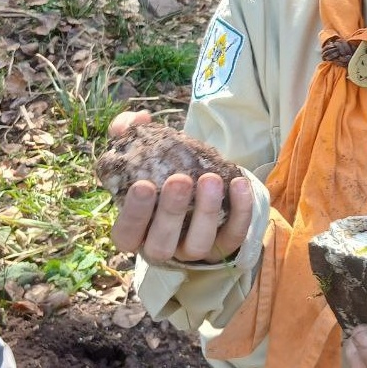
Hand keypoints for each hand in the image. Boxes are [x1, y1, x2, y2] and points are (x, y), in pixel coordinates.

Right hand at [107, 111, 252, 263]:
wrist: (199, 186)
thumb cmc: (162, 171)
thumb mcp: (144, 152)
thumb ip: (131, 133)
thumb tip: (138, 118)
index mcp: (136, 231)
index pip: (126, 234)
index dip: (134, 213)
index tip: (142, 184)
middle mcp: (162, 246)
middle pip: (161, 244)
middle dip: (171, 212)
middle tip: (180, 180)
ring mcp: (193, 249)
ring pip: (198, 243)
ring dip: (206, 211)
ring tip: (211, 179)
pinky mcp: (224, 245)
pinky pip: (233, 235)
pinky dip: (239, 211)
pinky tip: (239, 183)